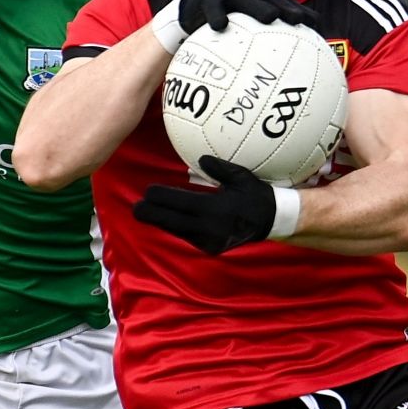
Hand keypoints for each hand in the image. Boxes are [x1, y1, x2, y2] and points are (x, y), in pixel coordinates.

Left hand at [134, 156, 280, 254]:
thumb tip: (200, 160)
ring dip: (161, 221)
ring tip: (145, 213)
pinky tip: (166, 220)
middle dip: (152, 214)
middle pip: (171, 222)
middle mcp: (209, 227)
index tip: (147, 192)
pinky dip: (176, 228)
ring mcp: (209, 241)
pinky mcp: (210, 248)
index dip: (160, 199)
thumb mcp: (240, 177)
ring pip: (177, 231)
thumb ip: (219, 168)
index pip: (179, 204)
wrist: (271, 222)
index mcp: (214, 209)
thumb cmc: (254, 194)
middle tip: (135, 208)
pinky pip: (187, 237)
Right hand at [149, 0, 314, 52]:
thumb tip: (275, 88)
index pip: (283, 7)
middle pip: (269, 0)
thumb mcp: (236, 45)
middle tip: (298, 20)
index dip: (299, 13)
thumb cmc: (216, 37)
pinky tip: (220, 27)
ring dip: (258, 7)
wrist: (185, 19)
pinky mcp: (204, 1)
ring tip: (269, 18)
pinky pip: (211, 9)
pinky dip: (216, 17)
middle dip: (285, 8)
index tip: (316, 25)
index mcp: (256, 5)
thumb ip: (254, 57)